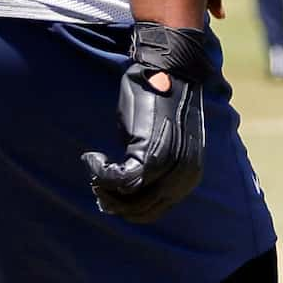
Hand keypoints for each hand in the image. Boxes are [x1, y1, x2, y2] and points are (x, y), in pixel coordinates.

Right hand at [84, 22, 213, 220]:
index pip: (155, 209)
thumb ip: (153, 165)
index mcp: (189, 175)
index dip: (128, 207)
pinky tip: (93, 158)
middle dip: (113, 202)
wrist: (170, 71)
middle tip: (96, 184)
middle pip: (142, 210)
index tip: (108, 194)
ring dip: (104, 188)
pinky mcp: (150, 154)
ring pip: (129, 199)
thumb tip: (126, 184)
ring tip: (95, 167)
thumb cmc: (163, 100)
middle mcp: (183, 176)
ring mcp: (168, 167)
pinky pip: (120, 180)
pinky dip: (101, 173)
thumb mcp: (164, 140)